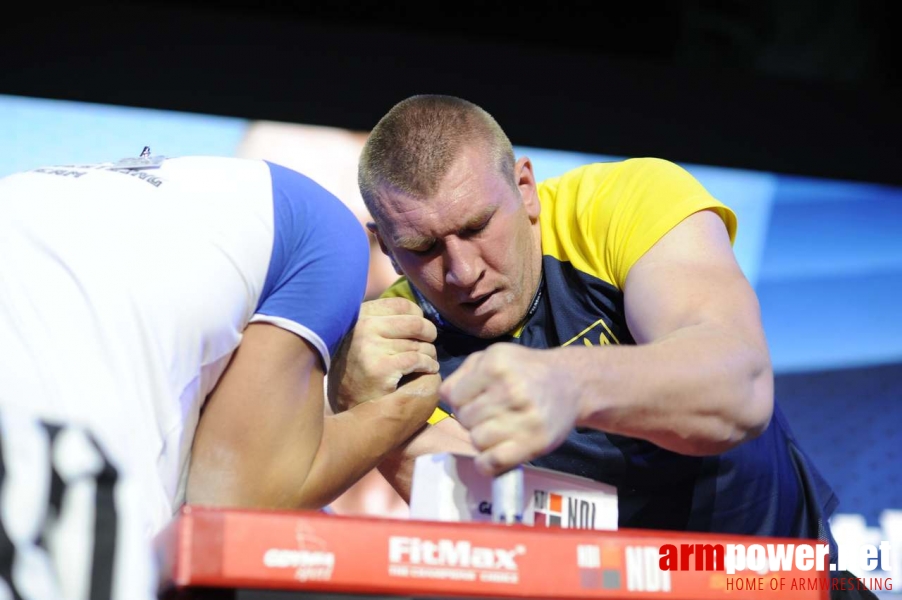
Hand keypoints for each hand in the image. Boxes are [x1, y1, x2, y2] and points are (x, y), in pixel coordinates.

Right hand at [328, 298, 438, 412]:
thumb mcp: (361, 338)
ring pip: (420, 344)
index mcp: (359, 316)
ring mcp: (371, 347)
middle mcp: (363, 327)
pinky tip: (429, 370)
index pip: (401, 304)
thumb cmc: (358, 371)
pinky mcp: (382, 368)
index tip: (419, 330)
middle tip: (429, 344)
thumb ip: (382, 322)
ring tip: (427, 362)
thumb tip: (417, 313)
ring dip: (430, 354)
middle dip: (429, 334)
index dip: (417, 316)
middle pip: (415, 322)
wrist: (346, 407)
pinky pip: (419, 360)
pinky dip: (429, 365)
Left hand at [440, 344, 578, 475]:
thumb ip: (464, 372)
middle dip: (472, 419)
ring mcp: (525, 418)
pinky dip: (486, 464)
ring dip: (482, 439)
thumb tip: (445, 397)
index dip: (461, 400)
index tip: (477, 400)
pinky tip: (493, 454)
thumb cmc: (525, 371)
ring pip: (476, 440)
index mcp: (496, 364)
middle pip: (464, 419)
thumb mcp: (495, 356)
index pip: (452, 396)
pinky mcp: (535, 443)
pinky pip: (492, 462)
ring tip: (498, 429)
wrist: (572, 383)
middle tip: (491, 415)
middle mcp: (511, 389)